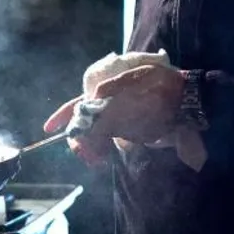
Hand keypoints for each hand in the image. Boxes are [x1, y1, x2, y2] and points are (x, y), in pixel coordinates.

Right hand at [44, 64, 185, 164]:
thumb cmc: (159, 82)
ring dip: (90, 148)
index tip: (48, 128)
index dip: (64, 114)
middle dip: (78, 137)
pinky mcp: (130, 133)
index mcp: (106, 92)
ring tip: (94, 157)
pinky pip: (112, 144)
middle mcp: (109, 107)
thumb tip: (92, 97)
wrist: (185, 98)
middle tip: (80, 151)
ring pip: (96, 137)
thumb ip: (113, 85)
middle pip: (85, 124)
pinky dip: (104, 151)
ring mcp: (118, 121)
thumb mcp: (135, 76)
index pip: (79, 102)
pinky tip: (104, 156)